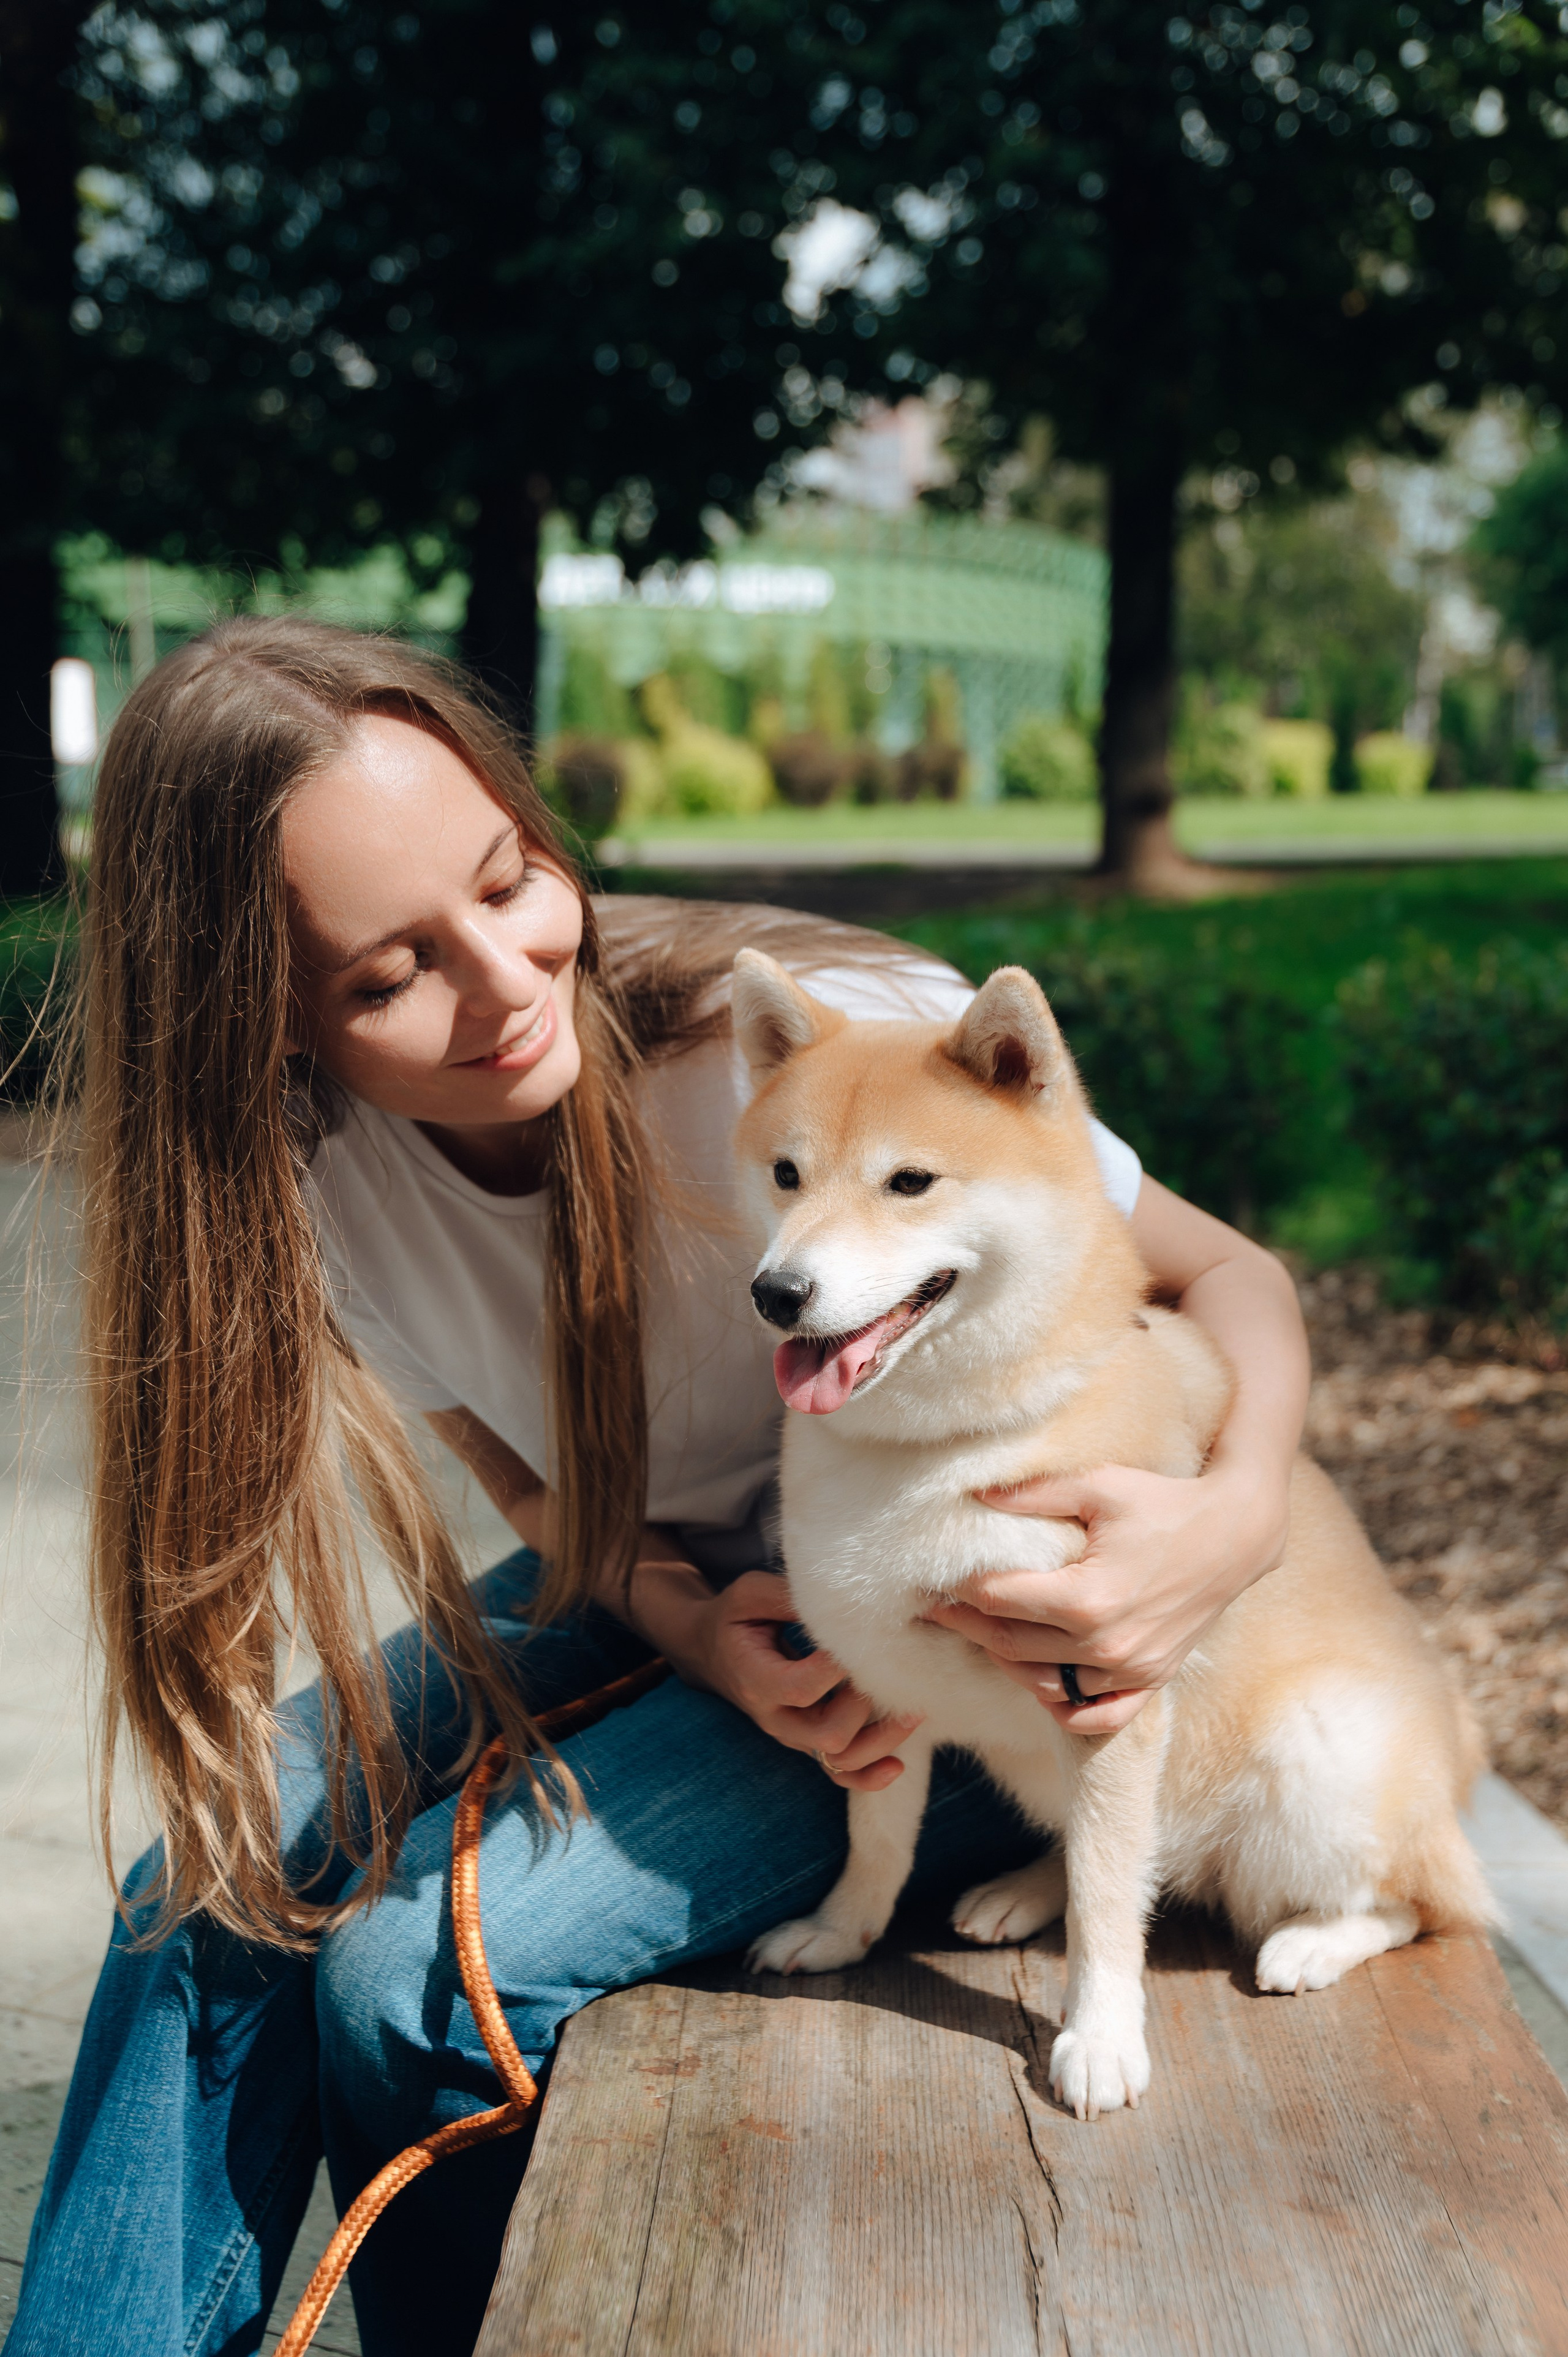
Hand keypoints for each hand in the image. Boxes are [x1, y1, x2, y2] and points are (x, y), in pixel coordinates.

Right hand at [695, 1570, 922, 1789]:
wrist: (712, 1651)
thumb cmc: (735, 1618)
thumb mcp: (749, 1596)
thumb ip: (788, 1598)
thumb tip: (839, 1599)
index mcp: (756, 1680)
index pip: (803, 1687)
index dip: (838, 1668)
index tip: (861, 1636)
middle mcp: (775, 1718)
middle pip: (828, 1734)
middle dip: (866, 1704)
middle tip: (888, 1669)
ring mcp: (793, 1735)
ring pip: (840, 1759)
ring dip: (882, 1739)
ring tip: (914, 1710)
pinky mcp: (808, 1740)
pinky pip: (839, 1773)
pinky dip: (869, 1776)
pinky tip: (897, 1767)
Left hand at [923, 1462, 1289, 1734]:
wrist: (1236, 1534)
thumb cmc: (1164, 1503)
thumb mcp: (1098, 1486)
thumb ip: (1033, 1494)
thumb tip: (974, 1494)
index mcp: (1085, 1599)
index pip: (997, 1602)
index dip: (957, 1591)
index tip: (929, 1581)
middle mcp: (1105, 1646)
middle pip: (1010, 1648)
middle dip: (968, 1627)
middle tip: (937, 1610)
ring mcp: (1130, 1670)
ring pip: (1045, 1683)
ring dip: (1008, 1663)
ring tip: (981, 1635)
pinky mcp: (1151, 1679)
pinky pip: (1097, 1714)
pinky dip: (1065, 1706)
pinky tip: (1042, 1685)